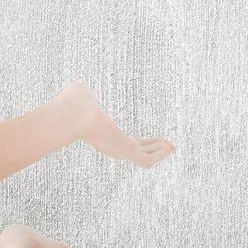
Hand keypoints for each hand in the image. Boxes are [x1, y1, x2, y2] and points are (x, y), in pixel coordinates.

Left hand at [60, 80, 176, 168]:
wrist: (74, 113)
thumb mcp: (80, 94)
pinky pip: (146, 159)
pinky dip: (159, 155)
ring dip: (160, 152)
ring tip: (173, 147)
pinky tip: (170, 148)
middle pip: (139, 149)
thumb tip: (78, 87)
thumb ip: (82, 93)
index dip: (140, 139)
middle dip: (154, 147)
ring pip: (145, 156)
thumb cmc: (74, 102)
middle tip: (169, 146)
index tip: (150, 139)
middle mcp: (113, 145)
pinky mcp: (125, 151)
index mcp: (105, 134)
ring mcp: (120, 149)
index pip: (126, 140)